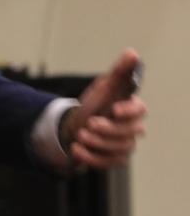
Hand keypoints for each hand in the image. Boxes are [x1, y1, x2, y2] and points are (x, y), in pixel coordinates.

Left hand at [61, 48, 146, 168]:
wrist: (75, 125)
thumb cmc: (94, 104)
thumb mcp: (103, 86)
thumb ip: (119, 71)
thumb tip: (132, 52)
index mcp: (131, 109)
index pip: (140, 111)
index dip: (129, 111)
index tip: (115, 110)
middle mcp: (132, 129)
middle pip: (128, 133)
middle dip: (107, 130)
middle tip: (89, 124)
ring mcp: (124, 146)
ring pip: (118, 149)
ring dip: (96, 143)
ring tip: (79, 135)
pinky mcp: (114, 160)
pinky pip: (106, 163)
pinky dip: (90, 157)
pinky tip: (76, 149)